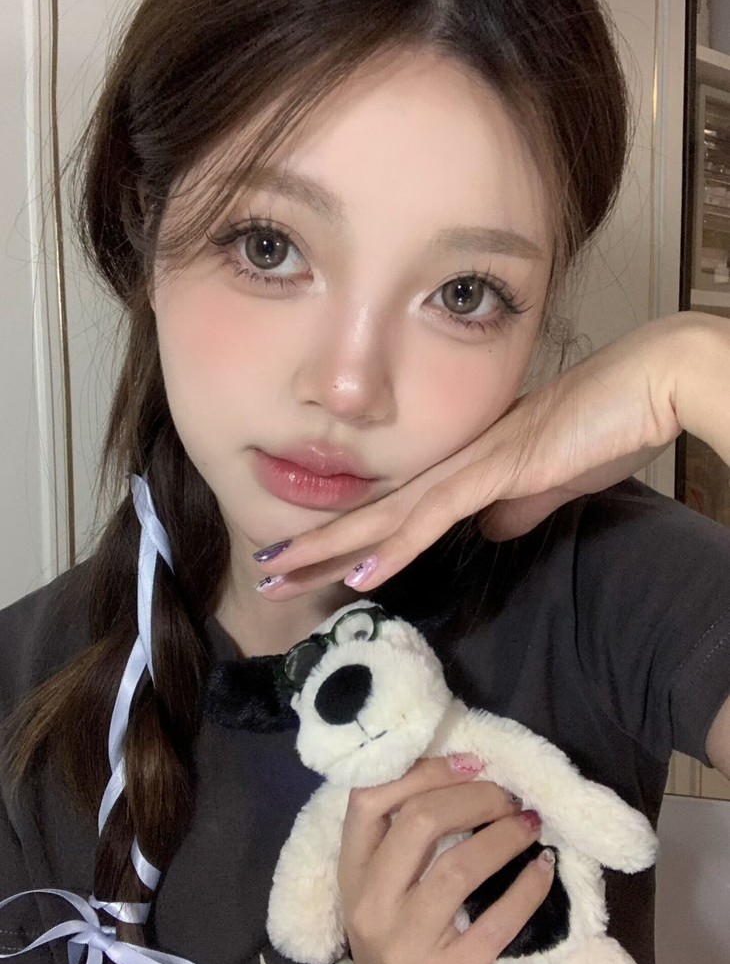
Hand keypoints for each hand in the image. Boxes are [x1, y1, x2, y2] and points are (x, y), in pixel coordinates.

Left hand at [254, 312, 729, 595]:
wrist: (642, 387)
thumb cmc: (600, 428)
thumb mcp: (547, 483)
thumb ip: (513, 507)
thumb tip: (488, 532)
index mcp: (458, 465)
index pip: (390, 509)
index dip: (344, 537)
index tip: (307, 563)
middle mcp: (449, 462)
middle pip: (368, 513)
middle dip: (312, 547)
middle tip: (264, 574)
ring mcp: (466, 464)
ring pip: (384, 515)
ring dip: (328, 550)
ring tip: (277, 576)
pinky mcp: (494, 470)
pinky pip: (433, 516)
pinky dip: (395, 548)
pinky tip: (359, 575)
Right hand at [339, 756, 553, 963]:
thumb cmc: (391, 932)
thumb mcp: (376, 884)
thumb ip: (398, 836)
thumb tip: (464, 770)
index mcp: (352, 871)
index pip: (368, 800)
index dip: (423, 771)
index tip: (469, 763)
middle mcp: (373, 904)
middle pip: (419, 821)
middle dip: (473, 796)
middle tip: (507, 795)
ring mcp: (409, 941)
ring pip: (458, 866)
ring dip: (503, 835)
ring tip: (529, 823)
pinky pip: (496, 922)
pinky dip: (527, 888)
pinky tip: (543, 867)